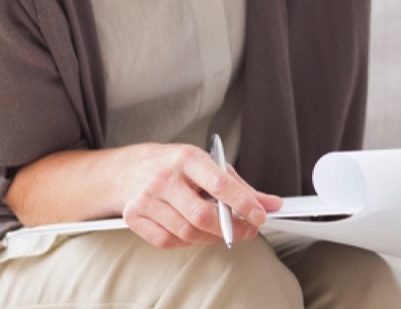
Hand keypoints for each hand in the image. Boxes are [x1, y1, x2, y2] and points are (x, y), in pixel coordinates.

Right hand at [120, 143, 281, 248]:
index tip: (260, 216)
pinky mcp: (134, 216)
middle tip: (246, 231)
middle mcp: (165, 177)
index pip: (220, 184)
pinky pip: (167, 241)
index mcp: (187, 158)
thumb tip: (271, 204)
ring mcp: (147, 198)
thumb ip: (240, 187)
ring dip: (210, 237)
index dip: (244, 204)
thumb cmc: (175, 166)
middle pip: (202, 215)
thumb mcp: (208, 165)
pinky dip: (186, 241)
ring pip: (187, 232)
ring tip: (219, 230)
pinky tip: (192, 231)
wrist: (129, 168)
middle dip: (230, 229)